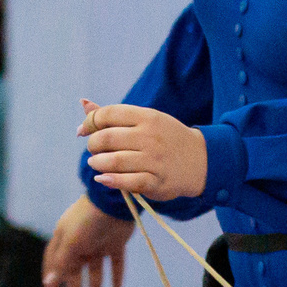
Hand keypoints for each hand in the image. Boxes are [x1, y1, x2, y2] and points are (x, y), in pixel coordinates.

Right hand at [43, 193, 137, 286]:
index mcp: (64, 240)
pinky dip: (116, 277)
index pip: (53, 266)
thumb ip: (61, 263)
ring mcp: (98, 243)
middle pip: (75, 273)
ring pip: (95, 271)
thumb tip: (49, 282)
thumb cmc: (87, 219)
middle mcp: (79, 243)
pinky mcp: (115, 243)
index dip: (52, 285)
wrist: (114, 201)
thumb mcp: (71, 242)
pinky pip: (115, 263)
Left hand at [80, 99, 209, 200]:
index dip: (89, 122)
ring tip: (96, 163)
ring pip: (113, 161)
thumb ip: (114, 115)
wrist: (202, 161)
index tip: (84, 131)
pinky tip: (103, 179)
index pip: (107, 114)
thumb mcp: (146, 120)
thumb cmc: (167, 138)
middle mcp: (150, 136)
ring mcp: (154, 160)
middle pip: (106, 138)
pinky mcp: (157, 182)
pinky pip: (127, 182)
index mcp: (147, 117)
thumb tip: (83, 104)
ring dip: (97, 163)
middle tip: (94, 150)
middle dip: (92, 145)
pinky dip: (110, 180)